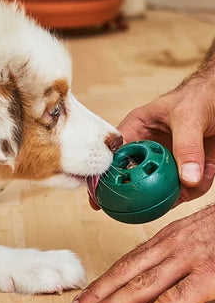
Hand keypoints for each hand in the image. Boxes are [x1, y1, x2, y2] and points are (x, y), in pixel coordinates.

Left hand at [62, 204, 214, 302]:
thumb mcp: (190, 237)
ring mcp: (187, 261)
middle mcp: (168, 248)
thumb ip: (168, 254)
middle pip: (122, 275)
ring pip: (139, 287)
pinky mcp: (208, 278)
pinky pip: (172, 301)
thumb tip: (148, 273)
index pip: (123, 263)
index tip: (81, 298)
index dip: (100, 282)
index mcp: (163, 239)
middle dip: (94, 296)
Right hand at [89, 81, 214, 208]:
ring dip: (177, 192)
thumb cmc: (203, 96)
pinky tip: (209, 171)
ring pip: (160, 188)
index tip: (99, 198)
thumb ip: (186, 146)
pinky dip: (197, 187)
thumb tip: (186, 180)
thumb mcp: (189, 116)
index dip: (102, 178)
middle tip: (150, 205)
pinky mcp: (185, 168)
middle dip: (142, 193)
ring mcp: (165, 160)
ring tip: (193, 183)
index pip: (112, 156)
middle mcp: (147, 147)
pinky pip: (185, 188)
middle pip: (133, 178)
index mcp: (136, 129)